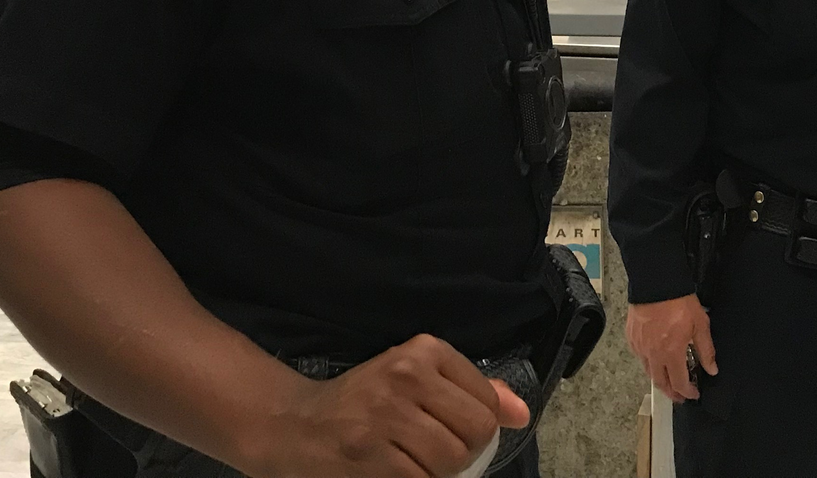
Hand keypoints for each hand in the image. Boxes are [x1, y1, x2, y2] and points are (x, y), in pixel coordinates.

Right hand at [261, 333, 528, 477]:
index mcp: (422, 351)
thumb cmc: (364, 403)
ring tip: (411, 462)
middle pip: (474, 434)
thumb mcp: (417, 379)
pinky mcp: (369, 459)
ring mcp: (385, 418)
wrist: (294, 426)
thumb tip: (522, 414)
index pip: (486, 403)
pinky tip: (395, 472)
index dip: (478, 429)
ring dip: (437, 474)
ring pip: (450, 462)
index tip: (450, 430)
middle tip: (431, 453)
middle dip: (461, 454)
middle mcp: (404, 376)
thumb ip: (474, 391)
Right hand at [625, 294, 716, 402]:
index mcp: (671, 353)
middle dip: (671, 393)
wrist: (656, 283)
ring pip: (648, 372)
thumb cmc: (678, 301)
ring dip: (659, 379)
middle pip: (660, 383)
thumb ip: (706, 350)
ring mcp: (640, 346)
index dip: (687, 392)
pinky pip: (639, 356)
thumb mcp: (700, 325)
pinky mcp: (632, 337)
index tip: (694, 394)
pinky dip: (648, 362)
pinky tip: (655, 359)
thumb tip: (712, 369)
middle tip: (679, 396)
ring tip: (668, 380)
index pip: (679, 383)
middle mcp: (653, 354)